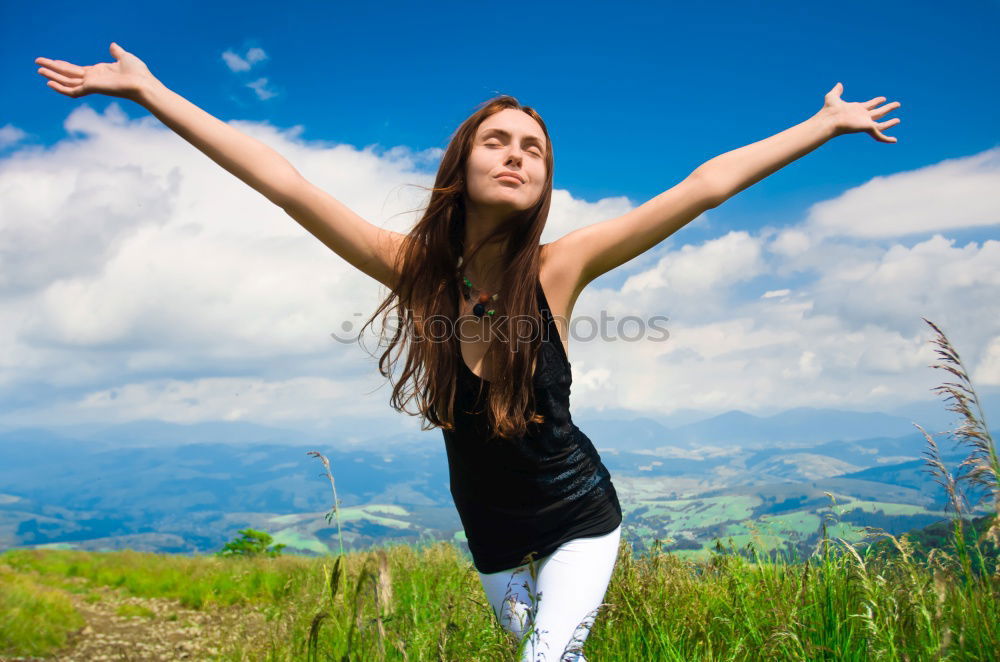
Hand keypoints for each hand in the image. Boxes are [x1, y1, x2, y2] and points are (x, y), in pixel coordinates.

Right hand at [35, 42, 155, 101]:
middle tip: (38, 64)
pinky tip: (49, 82)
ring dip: (52, 75)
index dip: (64, 66)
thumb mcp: (125, 58)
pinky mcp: (92, 88)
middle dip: (53, 69)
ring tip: (39, 70)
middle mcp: (93, 79)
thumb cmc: (138, 73)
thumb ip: (116, 53)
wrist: (143, 84)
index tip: (54, 61)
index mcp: (99, 72)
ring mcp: (91, 84)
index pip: (77, 70)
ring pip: (67, 81)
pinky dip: (60, 88)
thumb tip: (112, 45)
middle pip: (68, 74)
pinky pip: (72, 90)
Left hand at [821, 82, 900, 142]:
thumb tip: (839, 84)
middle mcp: (862, 117)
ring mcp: (865, 123)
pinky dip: (887, 139)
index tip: (883, 99)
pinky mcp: (867, 128)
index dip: (876, 101)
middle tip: (897, 104)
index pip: (870, 105)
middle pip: (878, 112)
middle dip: (888, 108)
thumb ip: (837, 91)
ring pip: (881, 124)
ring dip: (890, 123)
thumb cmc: (829, 110)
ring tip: (898, 120)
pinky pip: (879, 135)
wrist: (829, 120)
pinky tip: (894, 140)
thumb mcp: (833, 97)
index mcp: (857, 109)